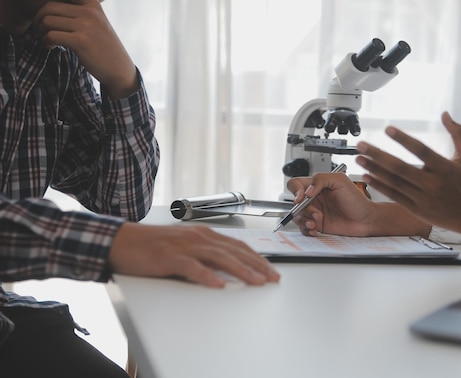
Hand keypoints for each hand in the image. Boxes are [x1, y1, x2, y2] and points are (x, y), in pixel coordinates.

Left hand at [34, 0, 138, 98]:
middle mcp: (90, 12)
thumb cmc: (104, 47)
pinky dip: (46, 41)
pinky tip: (52, 46)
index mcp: (93, 4)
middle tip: (41, 30)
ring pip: (48, 21)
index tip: (48, 19)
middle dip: (39, 19)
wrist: (119, 69)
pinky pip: (51, 35)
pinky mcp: (80, 41)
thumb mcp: (97, 22)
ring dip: (41, 31)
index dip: (47, 8)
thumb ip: (80, 11)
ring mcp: (86, 26)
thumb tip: (51, 7)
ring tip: (46, 39)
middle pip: (50, 7)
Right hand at [108, 222, 280, 287]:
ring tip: (256, 281)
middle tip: (272, 278)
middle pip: (234, 251)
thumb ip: (204, 255)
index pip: (236, 246)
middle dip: (256, 265)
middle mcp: (198, 237)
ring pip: (219, 258)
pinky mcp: (169, 257)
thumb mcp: (184, 246)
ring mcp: (184, 246)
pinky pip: (192, 267)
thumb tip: (226, 270)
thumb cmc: (153, 245)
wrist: (122, 240)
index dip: (256, 258)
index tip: (270, 270)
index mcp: (203, 234)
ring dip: (240, 270)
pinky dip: (207, 276)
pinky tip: (219, 285)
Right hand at [286, 172, 374, 235]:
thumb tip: (307, 190)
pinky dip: (306, 229)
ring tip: (316, 222)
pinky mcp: (317, 225)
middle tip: (316, 213)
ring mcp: (314, 212)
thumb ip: (321, 179)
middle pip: (294, 202)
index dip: (295, 191)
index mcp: (317, 185)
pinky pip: (303, 228)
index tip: (301, 198)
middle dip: (302, 209)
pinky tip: (315, 229)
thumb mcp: (340, 181)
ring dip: (304, 220)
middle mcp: (314, 199)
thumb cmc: (357, 200)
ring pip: (297, 216)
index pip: (296, 184)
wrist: (366, 220)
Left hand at [355, 112, 460, 244]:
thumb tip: (445, 113)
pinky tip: (366, 176)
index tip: (387, 129)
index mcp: (444, 168)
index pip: (421, 150)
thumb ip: (458, 133)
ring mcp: (422, 197)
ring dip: (374, 169)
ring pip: (393, 182)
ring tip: (358, 158)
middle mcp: (432, 183)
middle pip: (400, 167)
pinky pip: (393, 195)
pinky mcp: (415, 208)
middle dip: (378, 155)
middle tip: (361, 144)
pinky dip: (379, 186)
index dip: (404, 139)